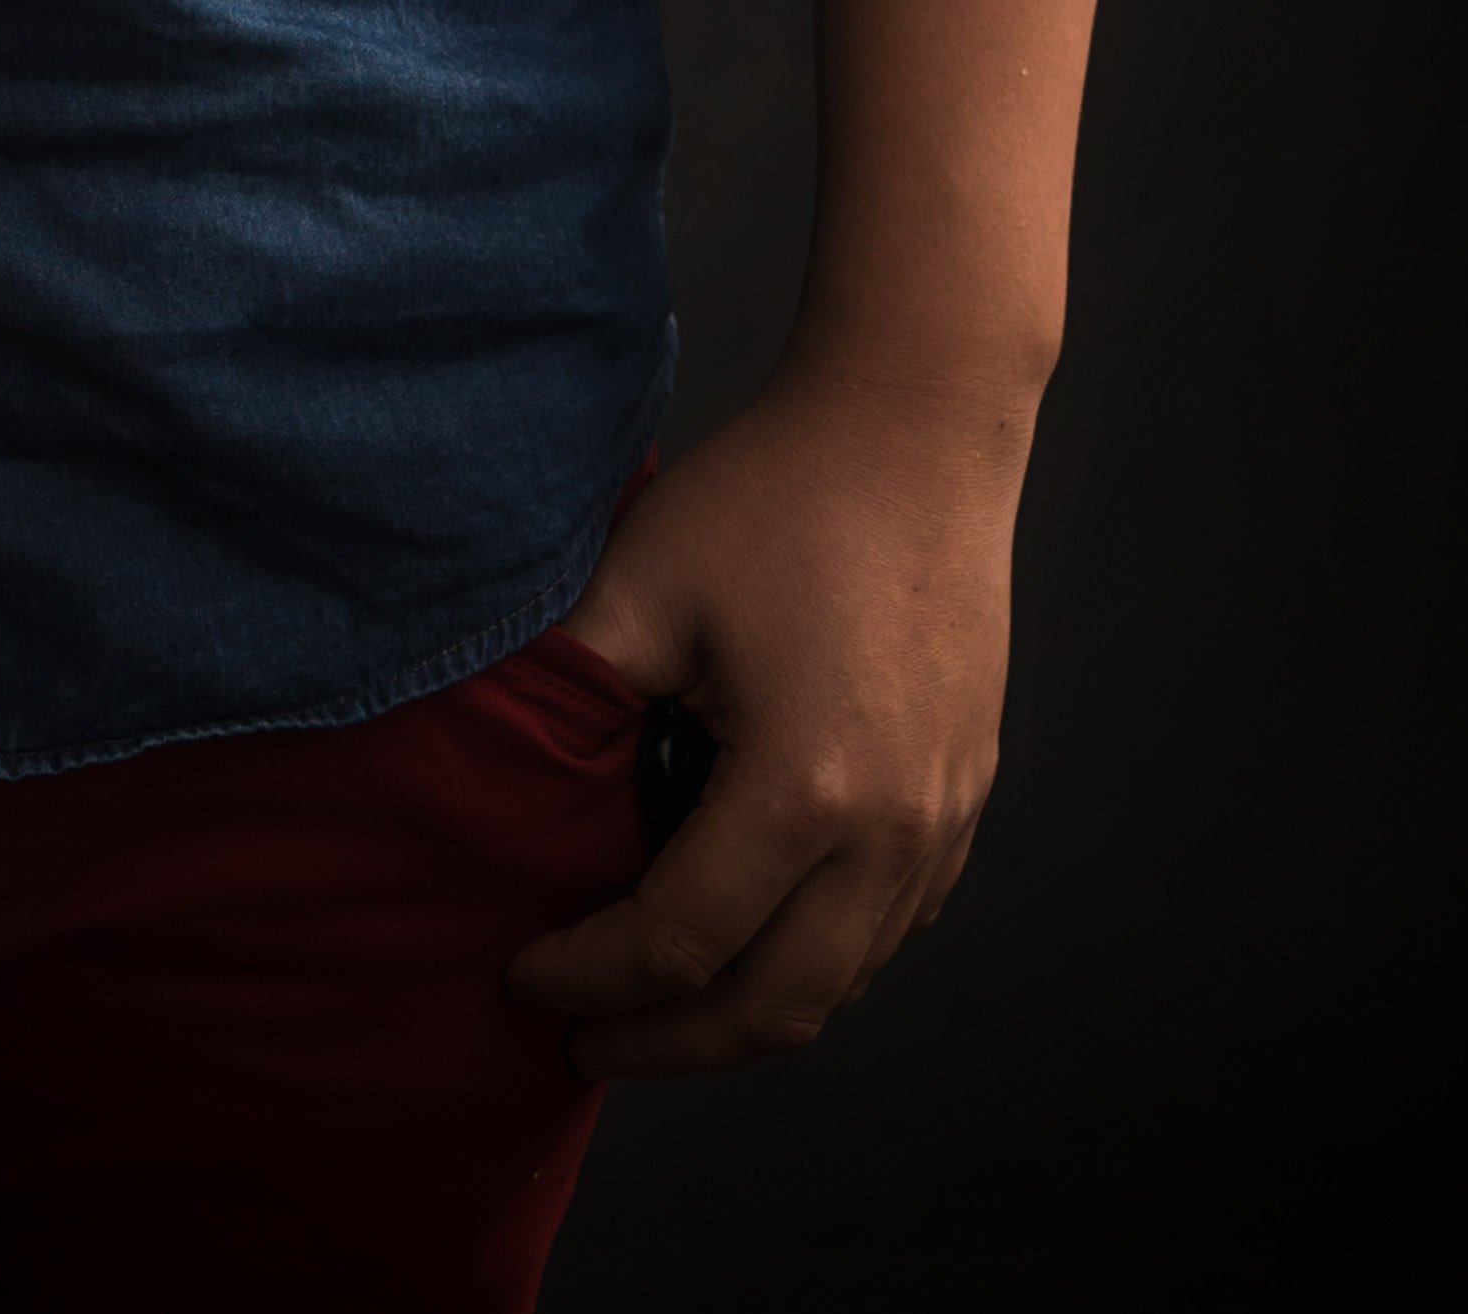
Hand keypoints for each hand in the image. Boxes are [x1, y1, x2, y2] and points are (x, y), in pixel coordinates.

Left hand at [506, 357, 1026, 1078]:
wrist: (917, 423)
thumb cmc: (783, 491)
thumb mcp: (646, 580)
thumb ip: (570, 691)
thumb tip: (500, 776)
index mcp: (805, 789)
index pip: (680, 942)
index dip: (590, 976)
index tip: (525, 974)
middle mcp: (893, 832)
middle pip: (776, 1010)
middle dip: (669, 1044)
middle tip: (587, 1040)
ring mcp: (945, 820)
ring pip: (845, 984)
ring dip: (747, 1011)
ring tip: (660, 1000)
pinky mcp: (967, 794)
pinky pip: (891, 929)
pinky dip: (818, 959)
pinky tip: (755, 930)